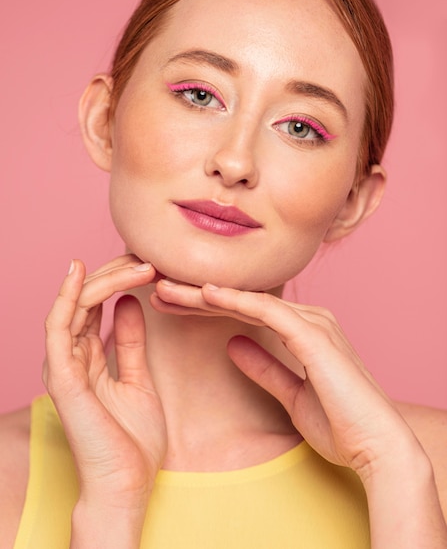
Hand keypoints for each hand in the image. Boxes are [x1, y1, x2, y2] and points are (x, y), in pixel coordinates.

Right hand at [43, 255, 166, 511]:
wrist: (128, 485)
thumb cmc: (132, 440)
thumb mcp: (138, 379)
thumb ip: (130, 343)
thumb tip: (131, 305)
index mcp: (87, 358)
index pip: (97, 306)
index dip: (119, 279)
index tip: (149, 263)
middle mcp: (71, 357)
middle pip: (86, 300)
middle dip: (115, 274)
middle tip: (147, 257)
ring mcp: (63, 366)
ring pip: (74, 306)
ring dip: (103, 280)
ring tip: (136, 263)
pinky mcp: (63, 377)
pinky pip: (58, 328)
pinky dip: (67, 297)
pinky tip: (80, 271)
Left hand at [152, 281, 418, 482]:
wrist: (376, 446)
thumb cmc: (341, 423)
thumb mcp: (290, 393)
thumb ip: (264, 367)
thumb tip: (234, 346)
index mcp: (304, 330)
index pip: (245, 311)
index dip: (205, 307)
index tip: (171, 306)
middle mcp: (309, 318)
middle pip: (243, 300)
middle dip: (197, 296)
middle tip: (158, 290)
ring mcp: (313, 323)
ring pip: (249, 300)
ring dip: (206, 294)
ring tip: (167, 289)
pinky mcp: (314, 336)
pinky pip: (267, 311)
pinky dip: (236, 301)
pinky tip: (207, 293)